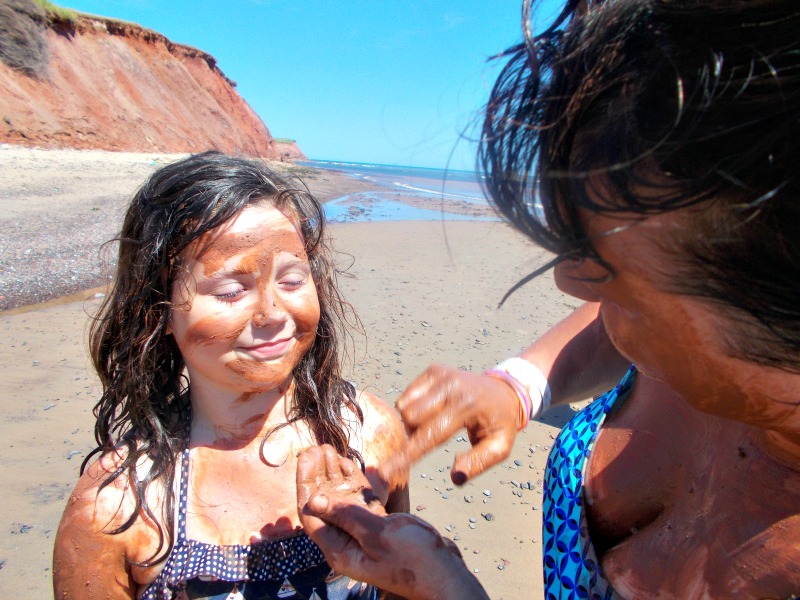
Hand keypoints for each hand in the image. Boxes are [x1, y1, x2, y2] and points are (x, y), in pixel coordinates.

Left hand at [296, 445, 487, 599]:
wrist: (444, 573)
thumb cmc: (413, 560)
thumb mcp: (377, 534)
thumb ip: (346, 515)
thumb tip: (313, 500)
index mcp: (340, 551)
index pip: (311, 515)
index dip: (306, 484)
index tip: (305, 458)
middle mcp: (347, 542)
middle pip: (324, 505)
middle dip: (318, 476)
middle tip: (314, 448)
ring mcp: (362, 533)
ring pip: (341, 500)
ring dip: (334, 475)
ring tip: (327, 449)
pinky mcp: (378, 526)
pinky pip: (359, 500)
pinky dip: (353, 482)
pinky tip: (347, 463)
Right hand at [381, 364, 519, 484]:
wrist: (504, 390)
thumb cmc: (499, 423)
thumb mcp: (500, 447)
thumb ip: (479, 463)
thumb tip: (455, 477)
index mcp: (466, 406)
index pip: (430, 435)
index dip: (405, 456)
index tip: (383, 472)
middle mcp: (450, 386)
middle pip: (410, 420)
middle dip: (415, 436)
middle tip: (436, 438)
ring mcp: (439, 374)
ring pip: (404, 407)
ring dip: (412, 423)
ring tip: (435, 424)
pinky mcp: (433, 370)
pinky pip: (406, 396)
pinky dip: (413, 409)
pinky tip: (433, 410)